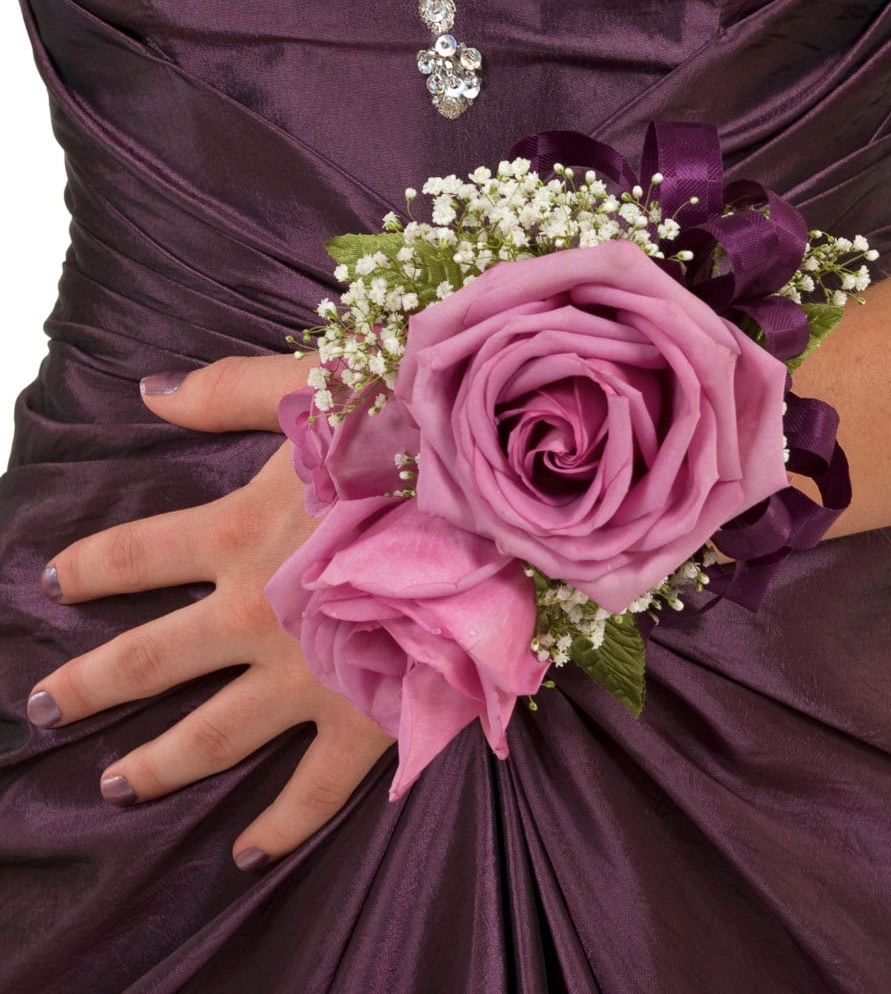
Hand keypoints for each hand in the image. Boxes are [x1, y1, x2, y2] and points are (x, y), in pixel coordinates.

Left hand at [25, 354, 393, 869]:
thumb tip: (148, 392)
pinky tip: (246, 854)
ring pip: (209, 736)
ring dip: (157, 765)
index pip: (132, 557)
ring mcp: (303, 675)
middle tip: (46, 709)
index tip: (53, 584)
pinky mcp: (362, 716)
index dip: (87, 569)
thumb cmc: (406, 440)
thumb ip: (227, 391)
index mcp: (236, 535)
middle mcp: (253, 615)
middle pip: (145, 661)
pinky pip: (314, 787)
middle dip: (89, 686)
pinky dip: (281, 825)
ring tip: (114, 789)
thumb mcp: (312, 392)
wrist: (490, 507)